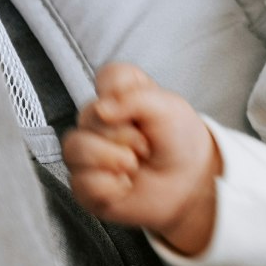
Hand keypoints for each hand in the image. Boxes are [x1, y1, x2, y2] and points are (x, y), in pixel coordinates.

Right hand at [64, 65, 227, 258]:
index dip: (122, 94)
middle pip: (87, 115)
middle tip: (145, 144)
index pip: (106, 77)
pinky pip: (81, 183)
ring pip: (74, 148)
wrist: (192, 184)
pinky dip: (111, 187)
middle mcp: (98, 122)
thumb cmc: (179, 143)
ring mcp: (89, 153)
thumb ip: (135, 99)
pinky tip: (125, 185)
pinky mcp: (86, 185)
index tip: (141, 109)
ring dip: (111, 158)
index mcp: (119, 96)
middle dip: (123, 134)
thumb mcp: (168, 109)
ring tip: (133, 165)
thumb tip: (101, 109)